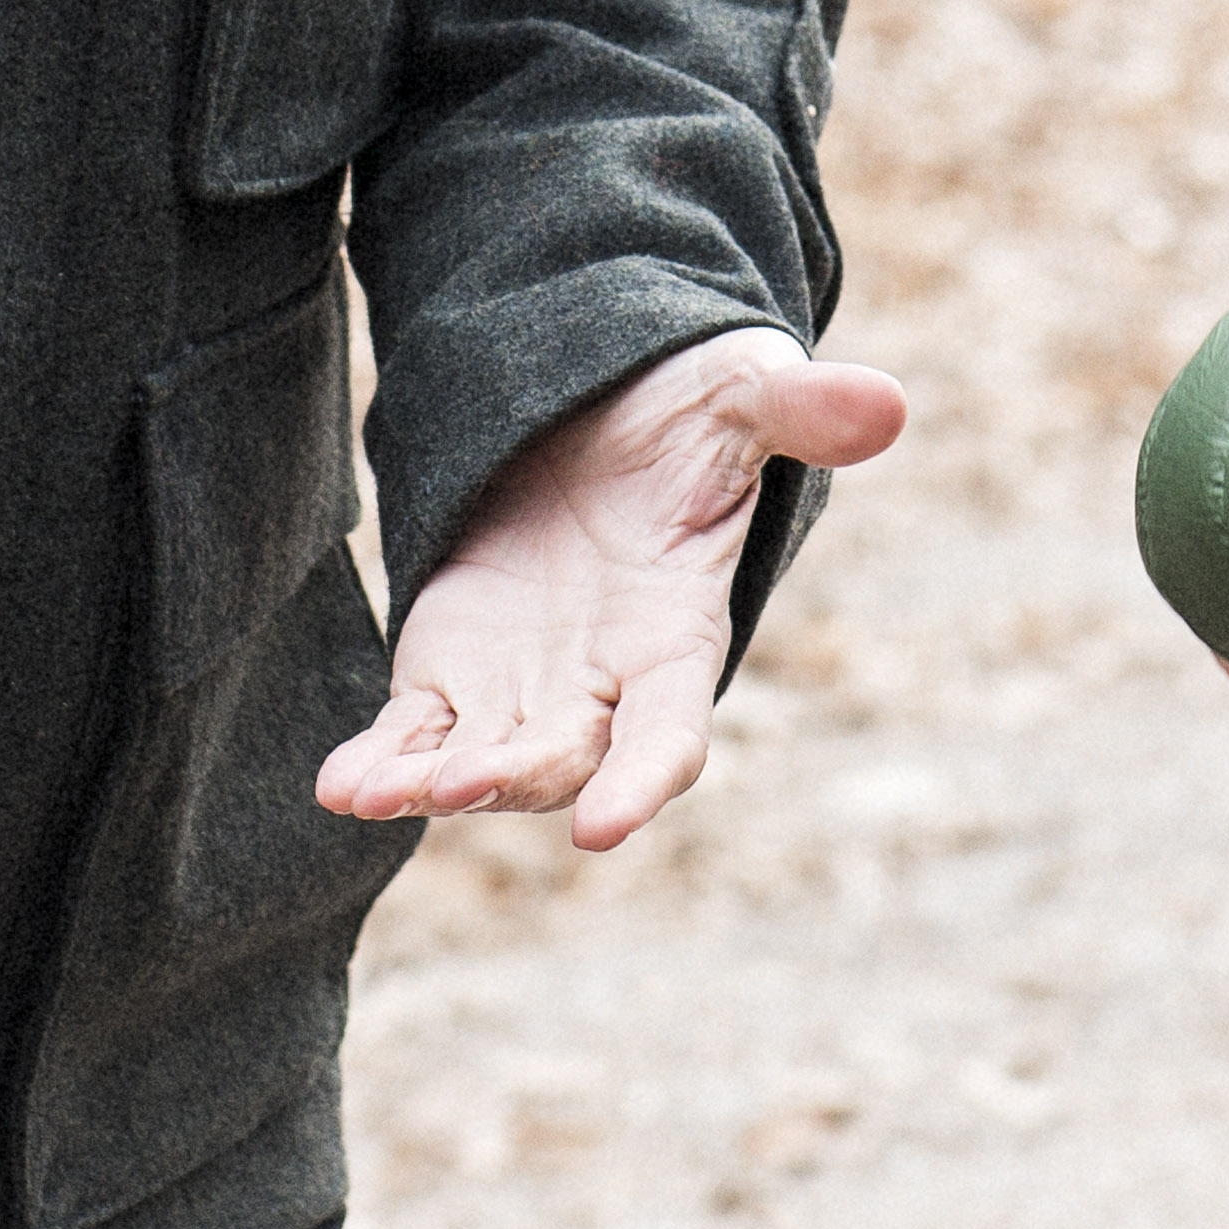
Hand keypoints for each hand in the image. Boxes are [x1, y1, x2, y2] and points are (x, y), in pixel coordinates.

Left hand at [315, 327, 908, 848]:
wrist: (599, 421)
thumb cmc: (687, 416)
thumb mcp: (740, 399)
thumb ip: (802, 411)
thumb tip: (888, 404)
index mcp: (676, 638)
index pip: (669, 733)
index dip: (640, 781)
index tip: (602, 829)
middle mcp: (600, 688)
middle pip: (563, 758)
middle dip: (516, 775)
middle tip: (464, 782)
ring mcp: (519, 691)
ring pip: (478, 759)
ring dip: (433, 783)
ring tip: (380, 792)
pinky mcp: (448, 675)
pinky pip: (411, 737)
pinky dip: (379, 768)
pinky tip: (339, 787)